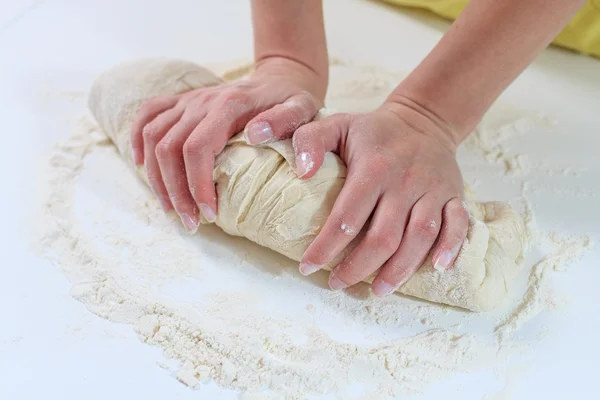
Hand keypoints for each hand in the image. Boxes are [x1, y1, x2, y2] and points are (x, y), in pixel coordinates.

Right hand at [130, 58, 324, 232]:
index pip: (197, 148)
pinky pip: (147, 114)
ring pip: (152, 137)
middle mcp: (201, 101)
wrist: (278, 79)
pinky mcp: (180, 101)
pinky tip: (139, 165)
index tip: (209, 215)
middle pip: (169, 148)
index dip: (197, 185)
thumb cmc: (291, 100)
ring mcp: (188, 100)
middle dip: (176, 192)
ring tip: (173, 210)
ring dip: (156, 178)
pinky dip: (136, 139)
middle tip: (191, 223)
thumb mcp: (303, 109)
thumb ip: (287, 121)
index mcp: (228, 105)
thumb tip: (256, 136)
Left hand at [293, 98, 469, 296]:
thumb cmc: (373, 131)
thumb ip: (310, 141)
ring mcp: (432, 190)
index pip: (347, 217)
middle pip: (383, 237)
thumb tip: (301, 173)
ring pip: (420, 237)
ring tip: (377, 290)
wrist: (423, 120)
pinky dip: (450, 248)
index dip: (325, 247)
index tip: (308, 267)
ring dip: (399, 269)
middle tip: (338, 283)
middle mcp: (405, 181)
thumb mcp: (336, 124)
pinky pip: (458, 226)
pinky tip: (437, 269)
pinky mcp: (454, 196)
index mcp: (374, 167)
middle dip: (358, 267)